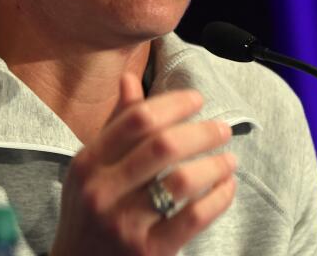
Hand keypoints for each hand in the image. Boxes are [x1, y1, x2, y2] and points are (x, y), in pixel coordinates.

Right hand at [50, 73, 236, 254]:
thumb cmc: (90, 214)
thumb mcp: (92, 169)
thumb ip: (116, 125)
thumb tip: (130, 78)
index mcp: (88, 164)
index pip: (138, 119)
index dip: (174, 103)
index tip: (198, 100)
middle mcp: (102, 192)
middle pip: (164, 145)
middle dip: (203, 131)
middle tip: (222, 129)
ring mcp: (125, 224)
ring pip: (182, 180)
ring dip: (215, 164)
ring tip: (229, 159)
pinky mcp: (149, 252)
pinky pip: (196, 216)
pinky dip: (220, 197)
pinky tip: (226, 187)